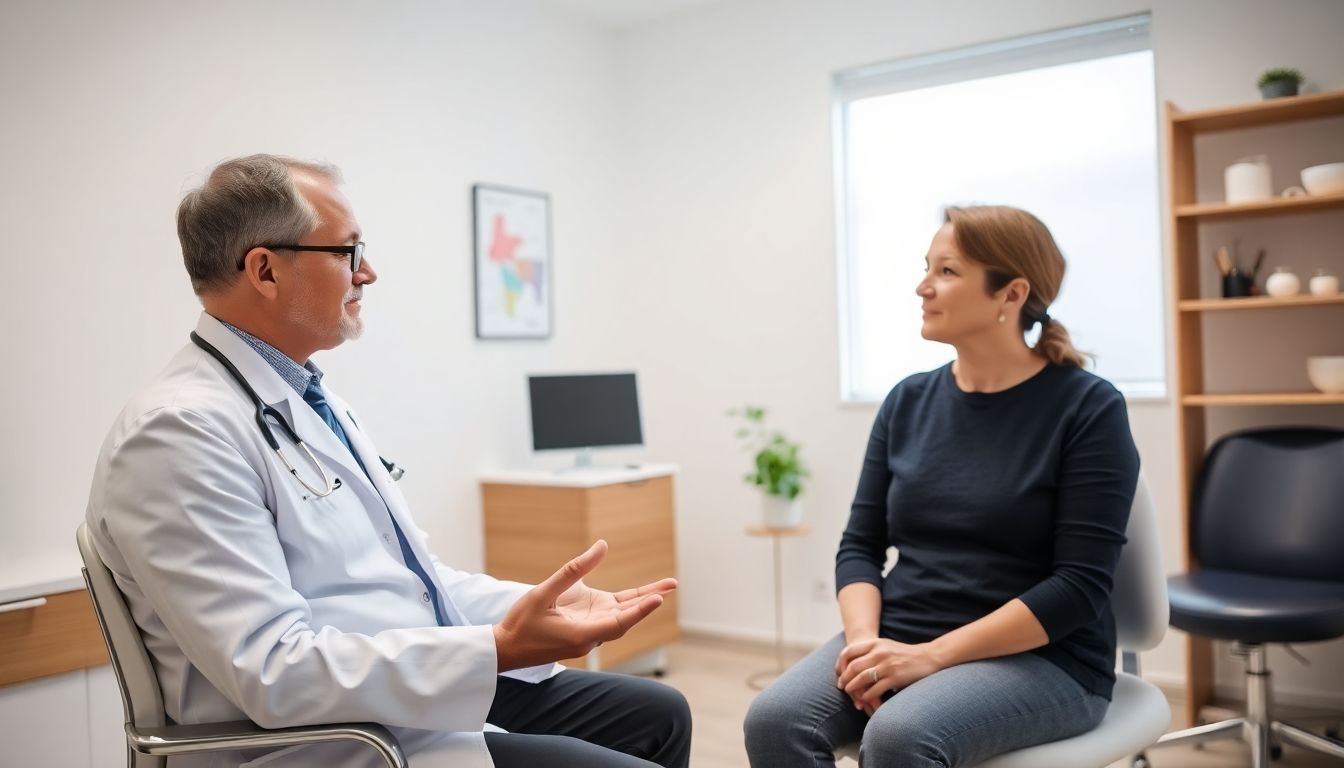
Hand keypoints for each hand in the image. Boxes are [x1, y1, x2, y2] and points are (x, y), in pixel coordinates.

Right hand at [493, 540, 676, 671]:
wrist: (507, 649)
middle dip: (650, 601)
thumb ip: (573, 569)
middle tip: (672, 584)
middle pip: (627, 618)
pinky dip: (627, 604)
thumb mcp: (544, 592)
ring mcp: (589, 632)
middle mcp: (591, 636)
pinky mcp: (585, 627)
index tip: (658, 598)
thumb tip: (601, 547)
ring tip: (665, 586)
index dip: (640, 610)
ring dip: (642, 602)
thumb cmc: (522, 623)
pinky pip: (610, 615)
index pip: (619, 622)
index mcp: (582, 634)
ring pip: (621, 616)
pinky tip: (642, 594)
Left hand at [834, 637, 943, 715]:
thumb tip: (850, 663)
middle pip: (853, 667)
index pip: (849, 651)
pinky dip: (867, 696)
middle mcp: (879, 653)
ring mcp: (887, 665)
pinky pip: (875, 689)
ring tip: (849, 693)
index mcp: (875, 643)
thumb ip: (869, 651)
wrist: (928, 657)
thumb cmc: (903, 653)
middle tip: (841, 686)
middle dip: (844, 678)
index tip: (838, 673)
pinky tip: (864, 700)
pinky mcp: (895, 678)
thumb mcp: (885, 646)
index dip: (840, 663)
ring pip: (862, 678)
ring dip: (853, 688)